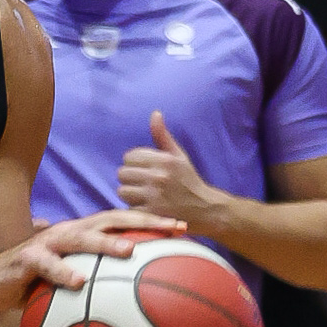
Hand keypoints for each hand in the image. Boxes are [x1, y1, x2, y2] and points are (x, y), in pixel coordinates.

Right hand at [0, 207, 184, 315]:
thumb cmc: (30, 286)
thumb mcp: (67, 283)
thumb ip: (94, 283)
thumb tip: (129, 300)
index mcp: (81, 236)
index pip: (123, 222)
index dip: (153, 222)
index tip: (185, 228)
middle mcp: (67, 233)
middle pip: (111, 220)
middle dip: (144, 221)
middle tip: (175, 227)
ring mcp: (47, 243)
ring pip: (81, 237)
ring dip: (106, 243)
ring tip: (130, 250)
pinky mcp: (26, 259)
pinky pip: (47, 266)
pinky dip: (63, 273)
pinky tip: (78, 283)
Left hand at [117, 112, 228, 230]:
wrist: (203, 208)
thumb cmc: (188, 180)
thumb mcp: (178, 155)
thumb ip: (163, 136)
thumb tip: (155, 114)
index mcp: (164, 160)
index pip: (129, 156)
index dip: (134, 163)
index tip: (143, 169)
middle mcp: (158, 176)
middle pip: (122, 173)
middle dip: (130, 178)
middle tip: (141, 183)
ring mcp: (154, 196)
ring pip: (122, 190)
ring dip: (130, 194)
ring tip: (143, 195)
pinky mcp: (151, 213)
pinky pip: (128, 207)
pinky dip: (134, 208)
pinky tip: (146, 206)